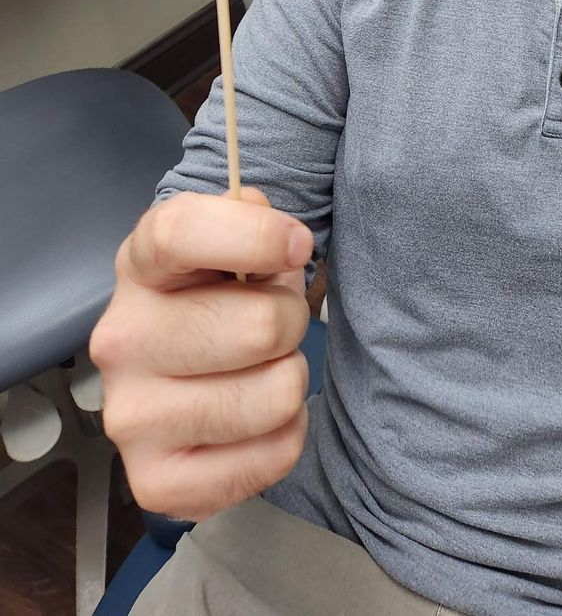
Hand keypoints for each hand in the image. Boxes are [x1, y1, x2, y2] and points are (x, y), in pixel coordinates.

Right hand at [90, 188, 313, 521]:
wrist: (184, 376)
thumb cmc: (221, 297)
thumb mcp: (235, 241)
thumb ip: (254, 222)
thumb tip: (281, 236)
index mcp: (140, 265)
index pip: (181, 234)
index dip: (254, 236)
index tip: (298, 244)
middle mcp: (122, 340)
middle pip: (259, 328)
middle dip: (290, 323)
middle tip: (271, 327)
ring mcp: (131, 418)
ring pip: (275, 396)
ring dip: (289, 381)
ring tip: (259, 372)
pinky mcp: (156, 482)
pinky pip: (274, 455)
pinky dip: (286, 437)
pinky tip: (255, 421)